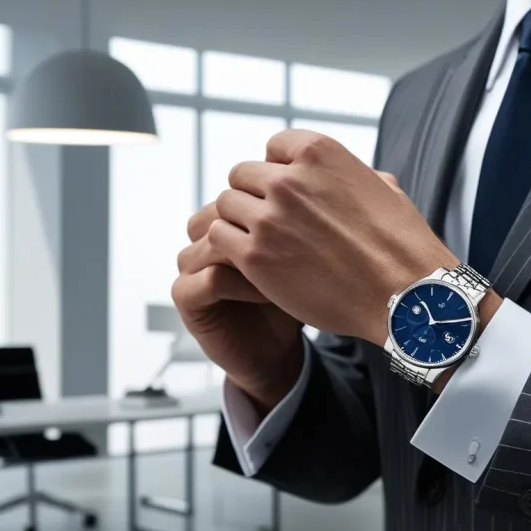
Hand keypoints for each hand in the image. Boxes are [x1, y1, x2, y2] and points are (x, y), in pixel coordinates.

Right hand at [172, 202, 303, 414]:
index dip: (274, 203)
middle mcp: (206, 236)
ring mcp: (192, 265)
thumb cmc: (296, 298)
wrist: (278, 351)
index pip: (243, 186)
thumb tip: (344, 180)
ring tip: (286, 271)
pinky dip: (243, 283)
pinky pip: (209, 277)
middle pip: (224, 208)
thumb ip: (311, 217)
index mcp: (232, 218)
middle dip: (262, 224)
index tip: (311, 222)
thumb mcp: (308, 252)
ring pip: (213, 238)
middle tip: (299, 243)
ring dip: (253, 254)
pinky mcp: (186, 298)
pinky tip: (270, 293)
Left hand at [210, 129, 459, 344]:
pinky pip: (219, 237)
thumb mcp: (386, 189)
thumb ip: (354, 175)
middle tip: (268, 224)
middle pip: (242, 175)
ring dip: (238, 223)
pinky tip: (249, 264)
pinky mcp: (255, 255)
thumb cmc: (402, 246)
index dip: (278, 170)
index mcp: (319, 153)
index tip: (286, 194)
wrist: (403, 295)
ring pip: (225, 205)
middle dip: (253, 197)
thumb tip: (354, 175)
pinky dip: (229, 249)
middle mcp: (289, 178)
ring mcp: (269, 217)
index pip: (274, 146)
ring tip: (257, 245)